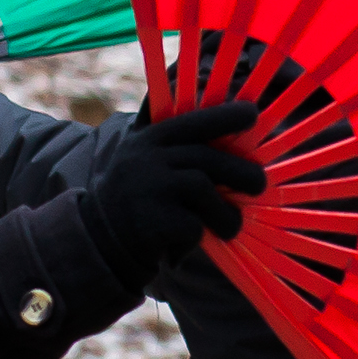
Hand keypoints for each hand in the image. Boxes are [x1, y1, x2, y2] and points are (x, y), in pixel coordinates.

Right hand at [70, 101, 264, 292]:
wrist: (98, 239)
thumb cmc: (135, 196)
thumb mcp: (142, 157)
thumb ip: (174, 142)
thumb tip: (227, 123)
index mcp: (149, 139)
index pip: (193, 121)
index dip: (225, 116)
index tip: (252, 113)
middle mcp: (147, 157)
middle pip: (207, 158)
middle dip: (241, 172)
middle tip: (259, 184)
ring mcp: (148, 187)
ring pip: (204, 190)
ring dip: (226, 213)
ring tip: (231, 226)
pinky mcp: (151, 221)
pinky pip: (192, 225)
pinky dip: (196, 238)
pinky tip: (183, 245)